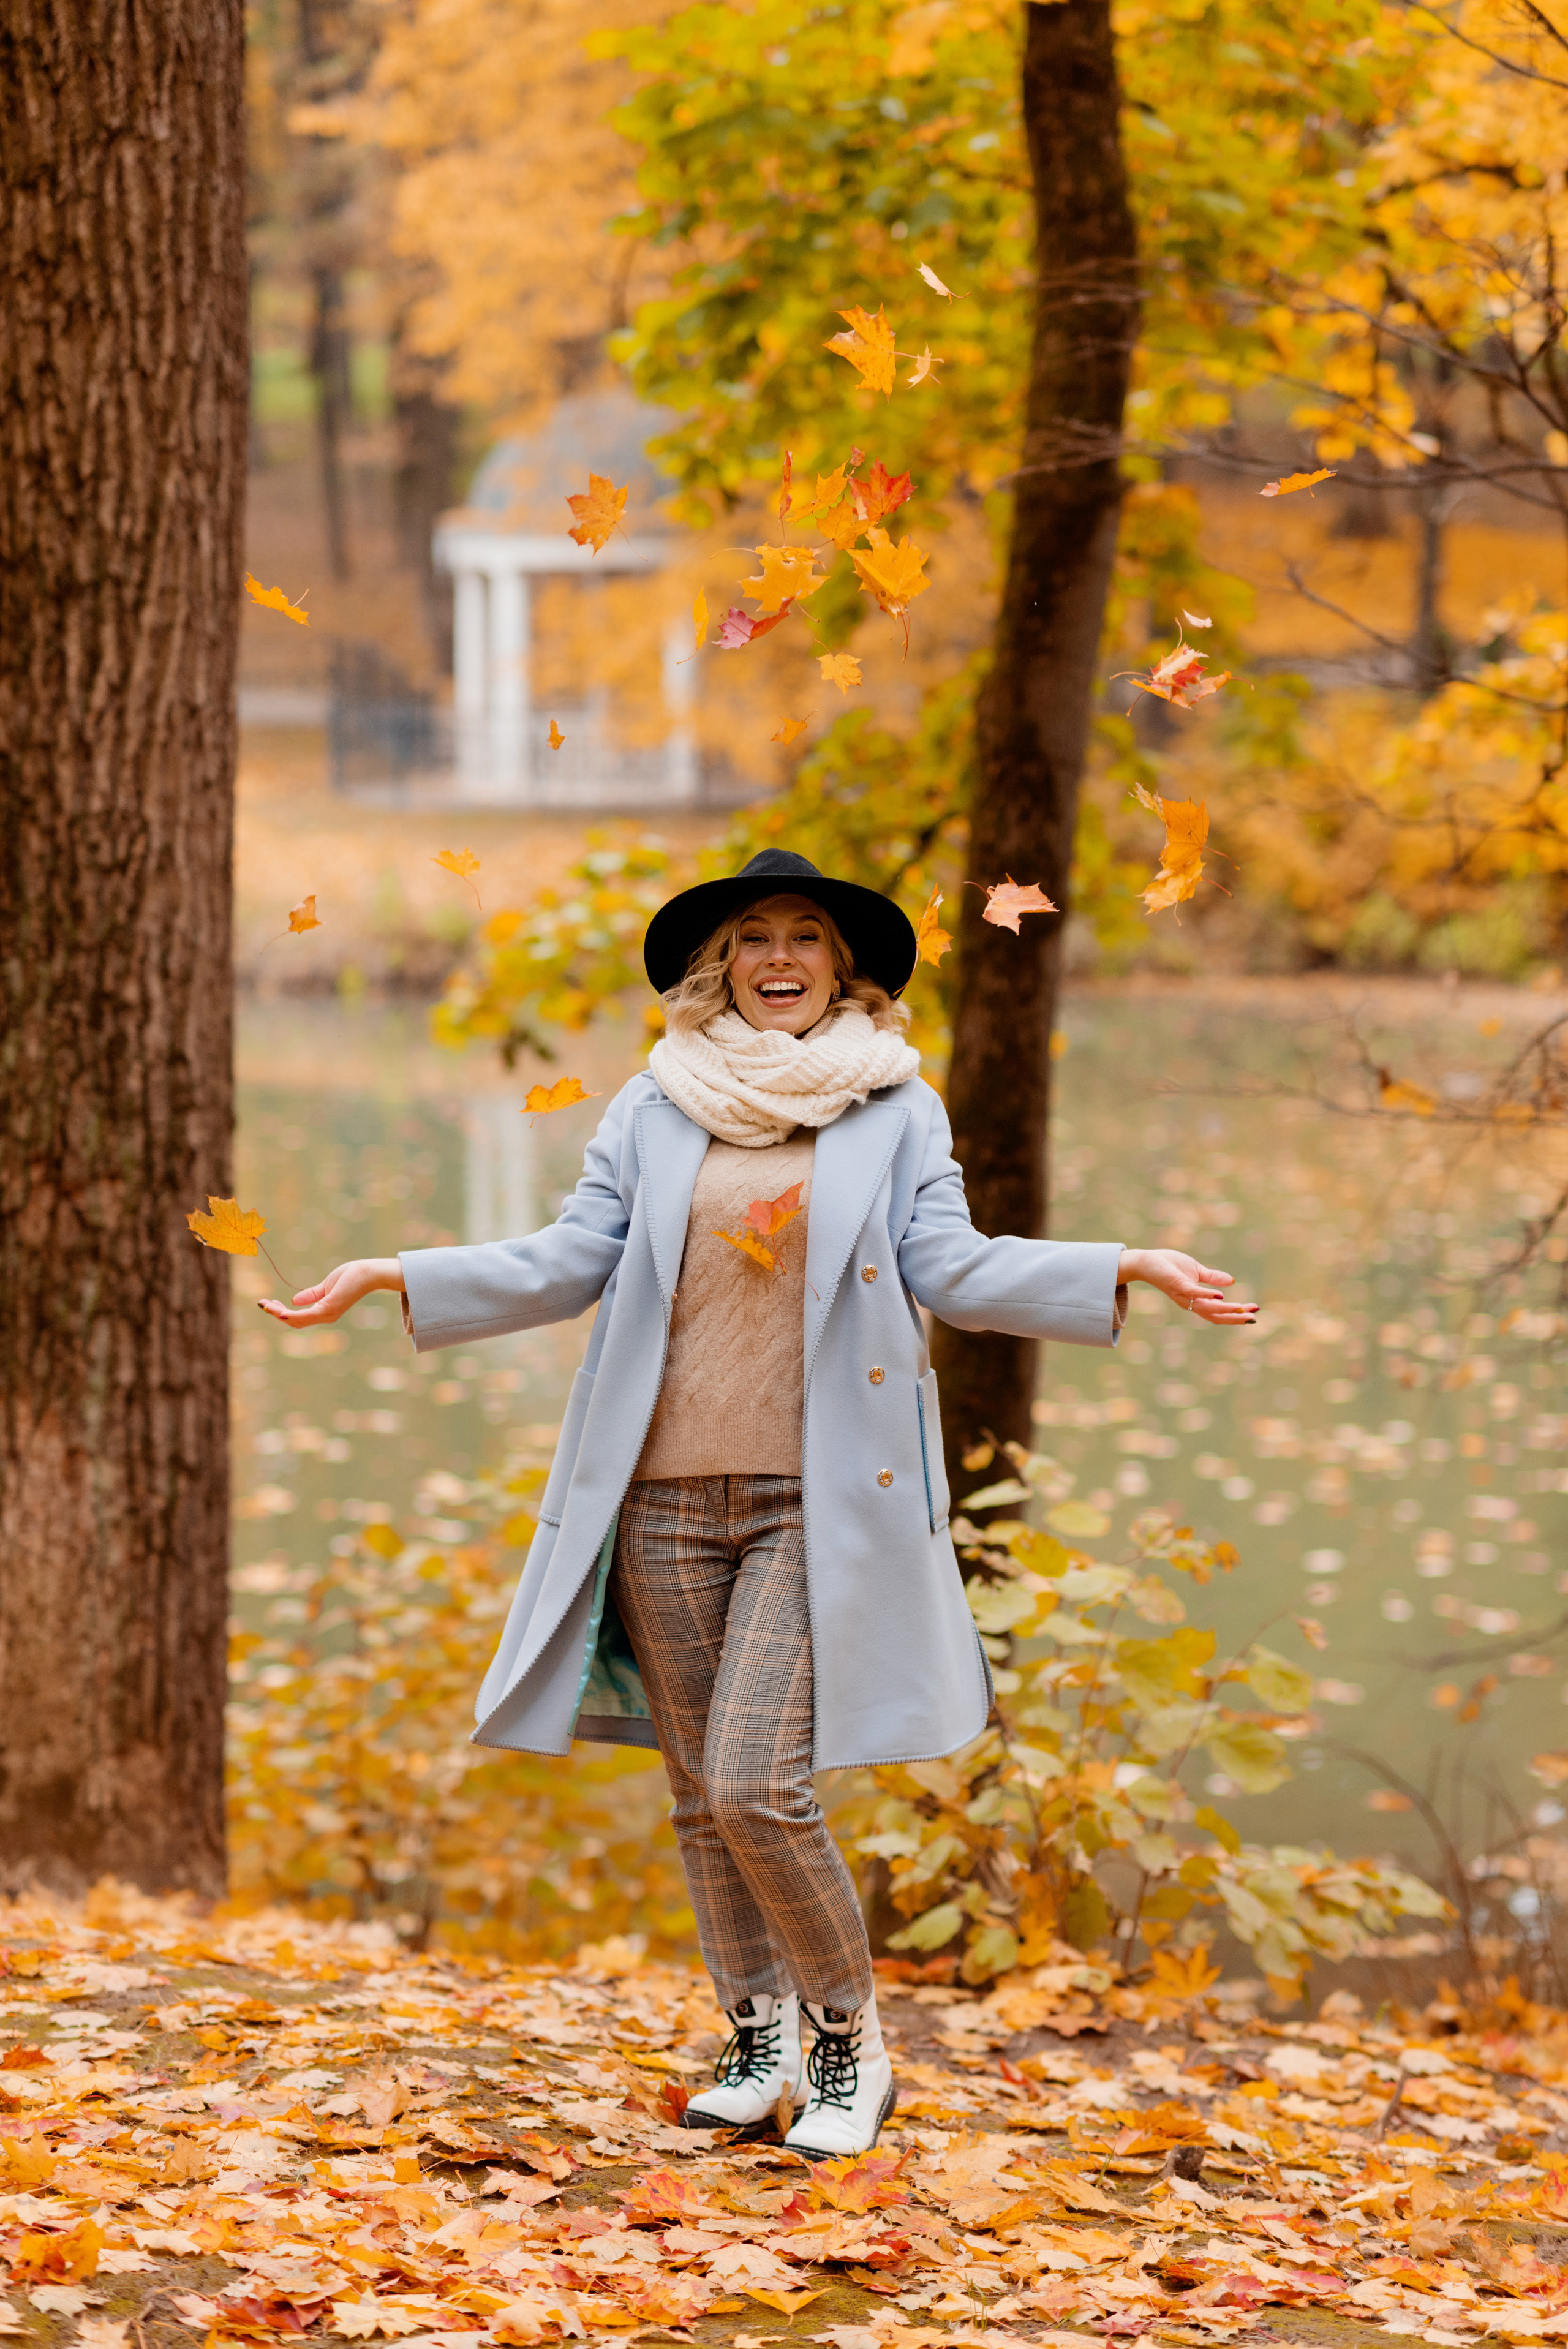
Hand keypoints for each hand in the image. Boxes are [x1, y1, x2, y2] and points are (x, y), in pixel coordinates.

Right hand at [258, 1257, 404, 1327]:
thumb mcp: (326, 1286)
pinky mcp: (328, 1307)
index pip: (298, 1318)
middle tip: (263, 1304)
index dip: (281, 1313)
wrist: (368, 1273)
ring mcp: (327, 1314)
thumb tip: (294, 1300)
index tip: (268, 1303)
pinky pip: (305, 1316)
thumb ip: (311, 1294)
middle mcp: (325, 1316)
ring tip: (266, 1304)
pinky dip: (290, 1315)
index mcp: (323, 1312)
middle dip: (276, 1314)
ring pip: (296, 1320)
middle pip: (294, 1322)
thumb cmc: (351, 1277)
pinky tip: (279, 1310)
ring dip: (278, 1313)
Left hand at [1118, 1247, 1256, 1326]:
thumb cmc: (1169, 1265)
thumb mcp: (1196, 1271)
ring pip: (1208, 1308)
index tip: (1254, 1311)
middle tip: (1253, 1316)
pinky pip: (1194, 1294)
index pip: (1219, 1312)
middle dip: (1235, 1317)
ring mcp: (1184, 1295)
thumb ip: (1212, 1277)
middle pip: (1216, 1316)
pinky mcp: (1178, 1285)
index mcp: (1196, 1300)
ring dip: (1226, 1310)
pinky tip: (1221, 1295)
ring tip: (1242, 1310)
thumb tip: (1232, 1281)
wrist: (1147, 1261)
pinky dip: (1207, 1296)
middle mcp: (1190, 1302)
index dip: (1236, 1314)